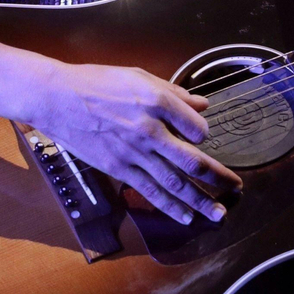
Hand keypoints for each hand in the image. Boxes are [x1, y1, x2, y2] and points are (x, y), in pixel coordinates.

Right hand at [32, 63, 240, 224]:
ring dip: (200, 200)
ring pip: (174, 182)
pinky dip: (170, 206)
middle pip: (192, 160)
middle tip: (236, 187)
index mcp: (156, 101)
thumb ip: (174, 93)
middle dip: (218, 177)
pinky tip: (186, 216)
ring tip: (218, 213)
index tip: (202, 137)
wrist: (56, 98)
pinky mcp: (118, 168)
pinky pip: (149, 191)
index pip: (197, 126)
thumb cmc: (96, 83)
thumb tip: (202, 106)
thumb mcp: (138, 77)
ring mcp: (133, 153)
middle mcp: (149, 129)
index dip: (204, 134)